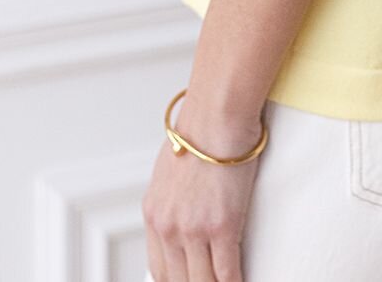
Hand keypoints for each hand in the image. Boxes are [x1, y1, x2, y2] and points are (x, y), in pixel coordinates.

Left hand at [142, 98, 264, 281]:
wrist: (216, 115)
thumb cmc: (201, 130)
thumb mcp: (172, 168)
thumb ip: (173, 197)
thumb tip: (184, 206)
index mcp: (154, 213)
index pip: (159, 269)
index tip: (190, 281)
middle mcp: (169, 227)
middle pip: (178, 281)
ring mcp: (194, 230)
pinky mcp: (222, 226)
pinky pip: (227, 272)